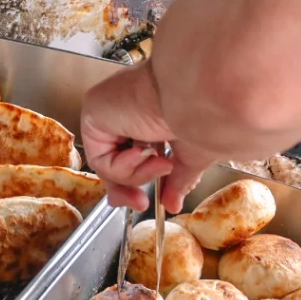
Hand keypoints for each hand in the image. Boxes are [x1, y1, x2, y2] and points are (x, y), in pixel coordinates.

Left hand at [81, 62, 221, 213]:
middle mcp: (126, 109)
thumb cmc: (206, 113)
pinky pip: (101, 158)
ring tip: (163, 166)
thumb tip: (172, 205)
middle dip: (126, 188)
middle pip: (112, 161)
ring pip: (107, 164)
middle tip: (141, 204)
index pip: (129, 153)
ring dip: (136, 175)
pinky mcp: (94, 111)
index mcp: (149, 113)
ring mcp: (109, 110)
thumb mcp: (192, 156)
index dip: (133, 181)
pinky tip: (144, 153)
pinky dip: (124, 166)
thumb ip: (177, 181)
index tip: (142, 202)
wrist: (202, 95)